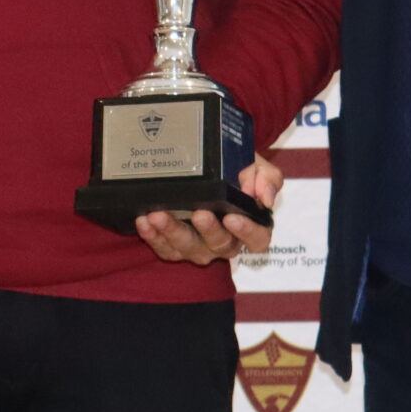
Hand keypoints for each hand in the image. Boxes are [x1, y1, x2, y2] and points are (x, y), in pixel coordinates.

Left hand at [134, 154, 284, 265]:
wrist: (207, 163)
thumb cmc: (235, 168)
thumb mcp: (255, 165)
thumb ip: (266, 177)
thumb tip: (264, 198)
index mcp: (249, 225)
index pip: (257, 240)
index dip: (247, 232)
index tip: (233, 218)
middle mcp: (225, 241)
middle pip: (220, 245)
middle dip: (208, 230)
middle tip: (198, 213)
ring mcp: (199, 246)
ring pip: (188, 249)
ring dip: (172, 233)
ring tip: (158, 215)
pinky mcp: (175, 247)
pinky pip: (165, 249)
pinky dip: (153, 237)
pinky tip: (144, 221)